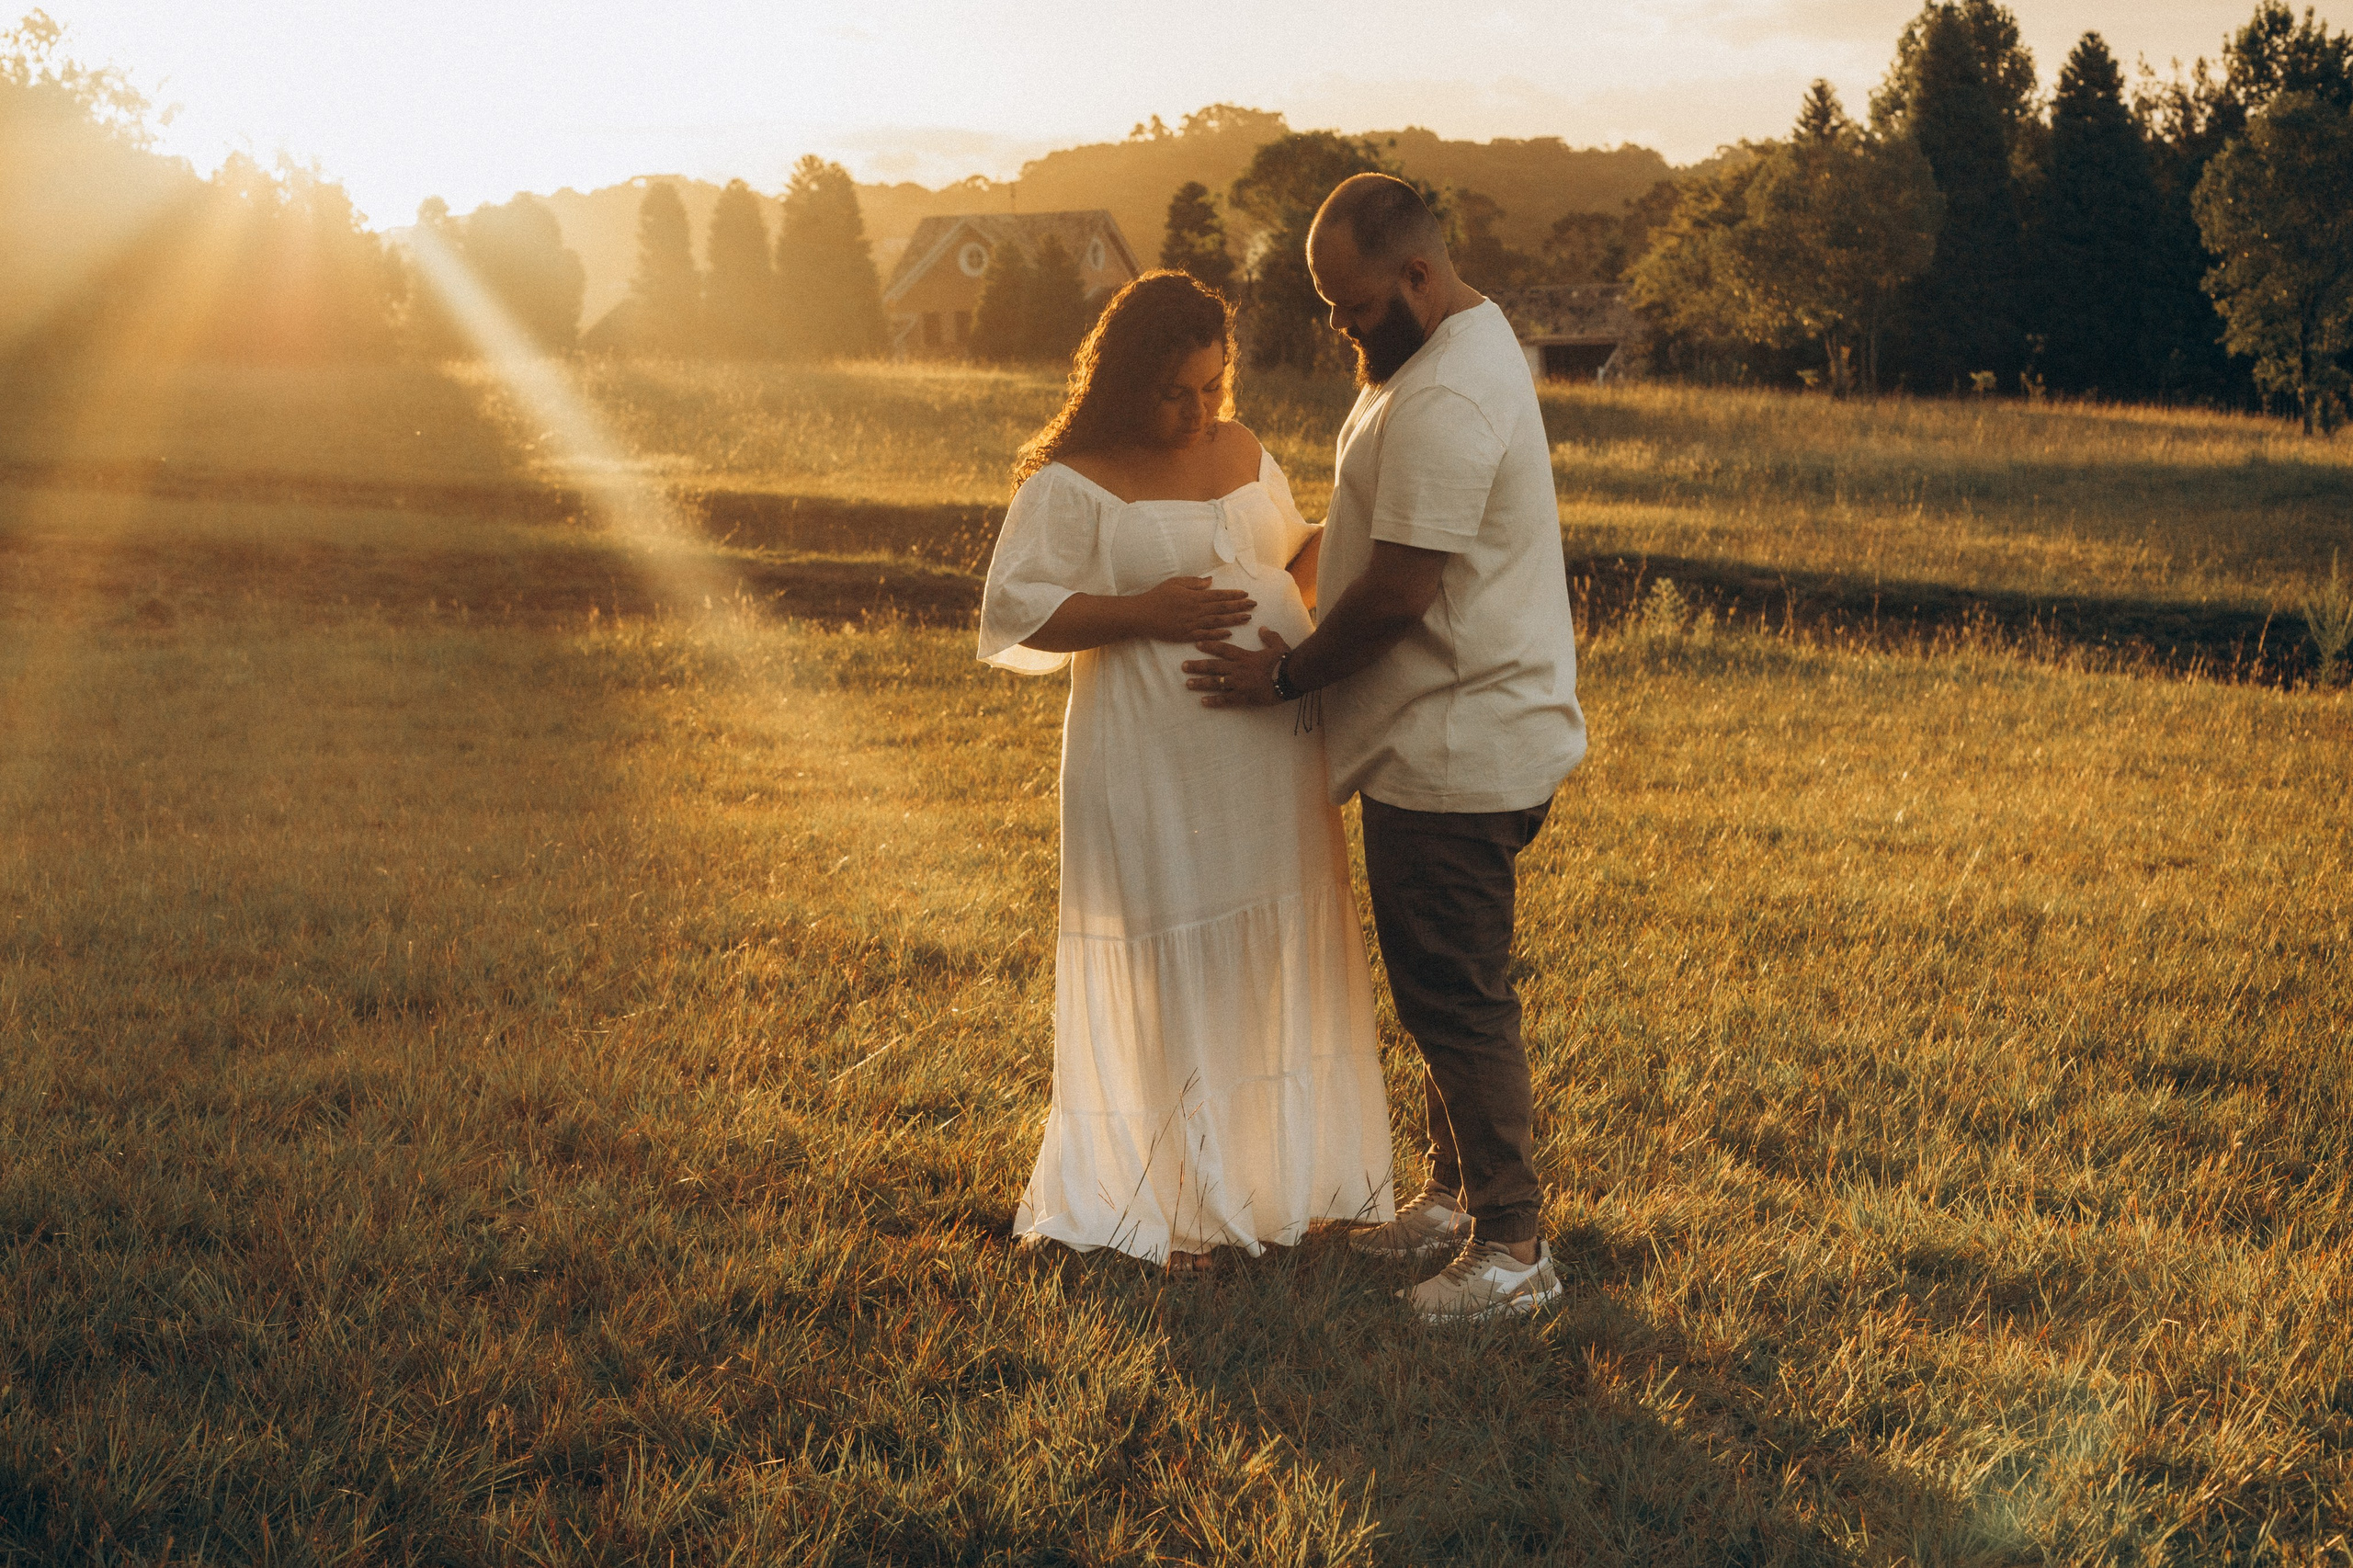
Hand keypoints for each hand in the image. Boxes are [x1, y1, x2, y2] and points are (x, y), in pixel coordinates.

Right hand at [1132, 576, 1254, 642]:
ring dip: (1234, 619)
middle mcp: (1195, 610)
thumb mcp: (1175, 583)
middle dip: (1239, 606)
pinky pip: (1206, 635)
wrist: (1141, 615)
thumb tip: (1210, 582)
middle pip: (1222, 608)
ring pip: (1217, 622)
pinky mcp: (1186, 635)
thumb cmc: (1157, 597)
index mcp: (1194, 596)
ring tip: (1247, 618)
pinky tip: (1230, 633)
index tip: (1246, 594)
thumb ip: (1194, 583)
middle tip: (1254, 605)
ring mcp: (1191, 624)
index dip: (1233, 595)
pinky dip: (1218, 634)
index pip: (1218, 595)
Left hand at [1182, 627, 1289, 706]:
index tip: (1196, 643)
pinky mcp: (1244, 697)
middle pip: (1214, 666)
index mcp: (1245, 656)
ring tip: (1187, 683)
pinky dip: (1214, 701)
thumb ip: (1269, 637)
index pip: (1223, 649)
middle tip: (1183, 666)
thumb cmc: (1285, 662)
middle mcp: (1239, 669)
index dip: (1209, 645)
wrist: (1291, 678)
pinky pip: (1226, 700)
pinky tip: (1203, 702)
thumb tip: (1263, 628)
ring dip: (1201, 683)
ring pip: (1216, 683)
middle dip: (1197, 666)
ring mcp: (1240, 683)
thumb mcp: (1278, 645)